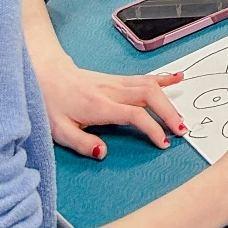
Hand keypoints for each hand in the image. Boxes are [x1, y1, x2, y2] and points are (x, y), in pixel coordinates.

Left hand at [37, 60, 188, 158]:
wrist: (46, 75)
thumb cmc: (51, 104)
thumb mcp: (58, 131)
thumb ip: (82, 143)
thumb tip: (103, 153)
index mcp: (99, 105)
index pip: (134, 114)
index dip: (152, 128)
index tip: (162, 142)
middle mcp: (111, 91)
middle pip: (149, 96)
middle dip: (169, 113)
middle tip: (182, 130)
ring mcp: (116, 82)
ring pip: (150, 86)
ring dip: (169, 100)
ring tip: (182, 116)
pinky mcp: (117, 79)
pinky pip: (144, 77)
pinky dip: (163, 78)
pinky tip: (177, 78)